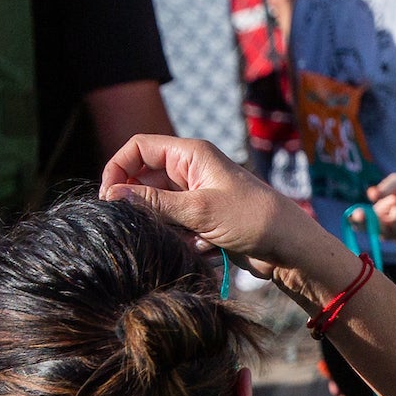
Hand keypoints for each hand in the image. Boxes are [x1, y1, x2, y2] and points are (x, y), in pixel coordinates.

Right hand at [101, 134, 340, 278]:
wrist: (288, 247)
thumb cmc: (252, 219)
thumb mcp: (199, 210)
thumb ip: (154, 204)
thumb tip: (113, 196)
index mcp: (191, 153)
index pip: (139, 147)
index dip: (117, 168)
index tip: (107, 197)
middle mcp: (190, 169)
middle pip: (144, 177)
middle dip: (137, 201)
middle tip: (133, 225)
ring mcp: (196, 193)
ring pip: (157, 204)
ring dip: (159, 223)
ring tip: (179, 237)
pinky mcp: (202, 217)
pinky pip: (173, 223)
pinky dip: (176, 235)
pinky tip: (196, 246)